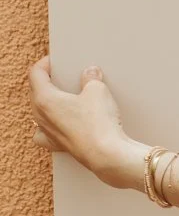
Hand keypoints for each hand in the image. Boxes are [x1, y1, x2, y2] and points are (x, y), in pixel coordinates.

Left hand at [29, 58, 145, 188]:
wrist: (107, 154)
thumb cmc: (98, 123)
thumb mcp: (98, 90)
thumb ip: (91, 78)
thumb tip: (91, 73)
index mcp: (44, 98)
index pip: (35, 73)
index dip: (45, 63)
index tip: (55, 61)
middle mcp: (40, 116)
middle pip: (36, 91)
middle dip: (47, 81)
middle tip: (62, 76)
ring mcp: (47, 132)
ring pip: (38, 111)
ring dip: (48, 102)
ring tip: (63, 98)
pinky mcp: (57, 145)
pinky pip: (44, 134)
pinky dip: (47, 127)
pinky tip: (57, 124)